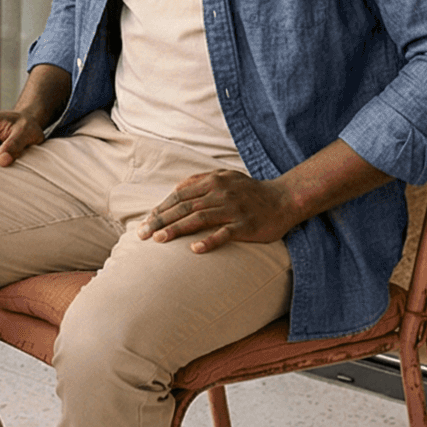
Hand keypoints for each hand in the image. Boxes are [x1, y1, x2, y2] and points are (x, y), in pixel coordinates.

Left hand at [138, 169, 300, 250]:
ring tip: (159, 240)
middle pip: (183, 207)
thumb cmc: (250, 191)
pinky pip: (225, 234)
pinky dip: (209, 241)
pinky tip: (194, 249)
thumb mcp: (225, 177)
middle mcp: (220, 193)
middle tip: (142, 234)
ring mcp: (233, 209)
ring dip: (176, 229)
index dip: (160, 209)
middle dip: (160, 221)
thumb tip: (176, 189)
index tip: (145, 222)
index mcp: (212, 182)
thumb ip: (200, 180)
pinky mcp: (246, 225)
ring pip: (199, 219)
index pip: (179, 196)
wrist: (284, 199)